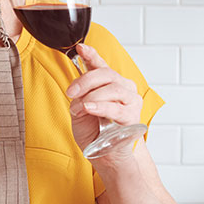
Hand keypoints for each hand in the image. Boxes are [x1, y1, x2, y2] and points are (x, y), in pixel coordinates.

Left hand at [65, 44, 142, 162]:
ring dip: (92, 96)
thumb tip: (77, 87)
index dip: (91, 54)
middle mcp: (123, 88)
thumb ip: (80, 96)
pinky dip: (100, 106)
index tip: (80, 48)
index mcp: (109, 84)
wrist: (106, 155)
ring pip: (113, 88)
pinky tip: (88, 107)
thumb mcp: (80, 110)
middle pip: (106, 74)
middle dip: (85, 80)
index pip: (100, 65)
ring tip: (79, 108)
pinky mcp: (132, 116)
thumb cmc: (95, 132)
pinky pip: (116, 107)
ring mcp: (130, 101)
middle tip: (71, 92)